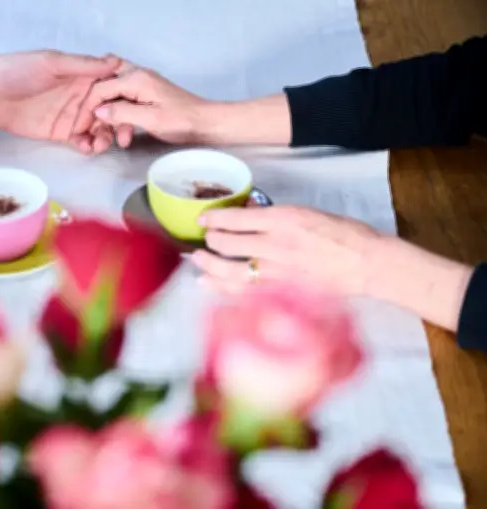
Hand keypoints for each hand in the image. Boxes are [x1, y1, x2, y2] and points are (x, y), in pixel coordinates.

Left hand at [0, 51, 123, 153]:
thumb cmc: (18, 70)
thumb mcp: (52, 63)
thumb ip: (83, 66)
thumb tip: (116, 61)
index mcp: (84, 76)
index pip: (114, 85)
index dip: (128, 95)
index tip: (138, 106)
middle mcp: (83, 96)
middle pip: (112, 111)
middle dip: (121, 123)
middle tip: (123, 135)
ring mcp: (73, 116)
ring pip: (100, 128)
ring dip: (106, 137)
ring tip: (102, 144)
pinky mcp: (61, 133)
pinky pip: (81, 142)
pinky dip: (88, 146)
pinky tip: (87, 148)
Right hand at [74, 62, 213, 145]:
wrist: (207, 123)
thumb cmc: (182, 121)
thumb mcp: (150, 119)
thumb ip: (122, 113)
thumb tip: (98, 112)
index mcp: (136, 78)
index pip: (100, 88)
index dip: (86, 109)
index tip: (78, 129)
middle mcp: (136, 76)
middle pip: (103, 89)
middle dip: (94, 112)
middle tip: (88, 133)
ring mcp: (141, 85)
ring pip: (113, 99)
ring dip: (109, 120)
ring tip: (110, 141)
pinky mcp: (146, 96)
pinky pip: (124, 105)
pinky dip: (121, 121)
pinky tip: (124, 138)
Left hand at [189, 205, 378, 294]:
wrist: (369, 264)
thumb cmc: (345, 235)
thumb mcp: (308, 214)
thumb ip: (275, 217)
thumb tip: (249, 216)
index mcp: (283, 219)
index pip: (237, 218)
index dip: (215, 219)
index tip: (204, 219)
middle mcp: (275, 244)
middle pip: (228, 243)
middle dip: (210, 241)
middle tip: (203, 239)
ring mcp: (276, 271)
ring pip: (230, 270)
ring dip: (209, 265)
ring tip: (197, 260)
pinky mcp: (281, 292)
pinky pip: (243, 291)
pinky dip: (221, 287)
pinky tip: (207, 284)